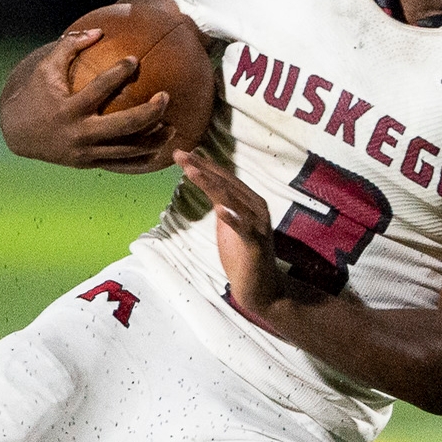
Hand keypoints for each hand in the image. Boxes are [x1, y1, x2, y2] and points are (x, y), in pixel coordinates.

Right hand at [0, 16, 175, 171]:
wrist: (17, 134)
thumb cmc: (36, 95)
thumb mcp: (46, 69)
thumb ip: (70, 47)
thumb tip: (99, 31)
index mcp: (68, 109)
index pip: (98, 89)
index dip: (118, 73)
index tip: (134, 59)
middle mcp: (79, 133)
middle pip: (123, 126)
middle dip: (149, 113)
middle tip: (166, 97)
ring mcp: (85, 152)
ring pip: (127, 151)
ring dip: (153, 140)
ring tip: (172, 127)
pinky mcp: (89, 164)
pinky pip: (121, 166)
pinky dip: (142, 161)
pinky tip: (160, 151)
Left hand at [177, 146, 288, 310]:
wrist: (260, 288)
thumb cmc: (243, 255)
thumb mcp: (229, 223)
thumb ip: (222, 203)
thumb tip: (207, 184)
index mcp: (249, 201)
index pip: (224, 177)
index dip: (203, 164)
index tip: (182, 154)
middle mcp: (256, 207)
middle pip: (226, 183)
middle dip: (202, 167)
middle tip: (180, 154)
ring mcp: (257, 225)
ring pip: (232, 200)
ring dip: (211, 184)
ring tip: (192, 172)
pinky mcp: (256, 244)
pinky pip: (243, 229)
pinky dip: (232, 218)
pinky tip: (220, 209)